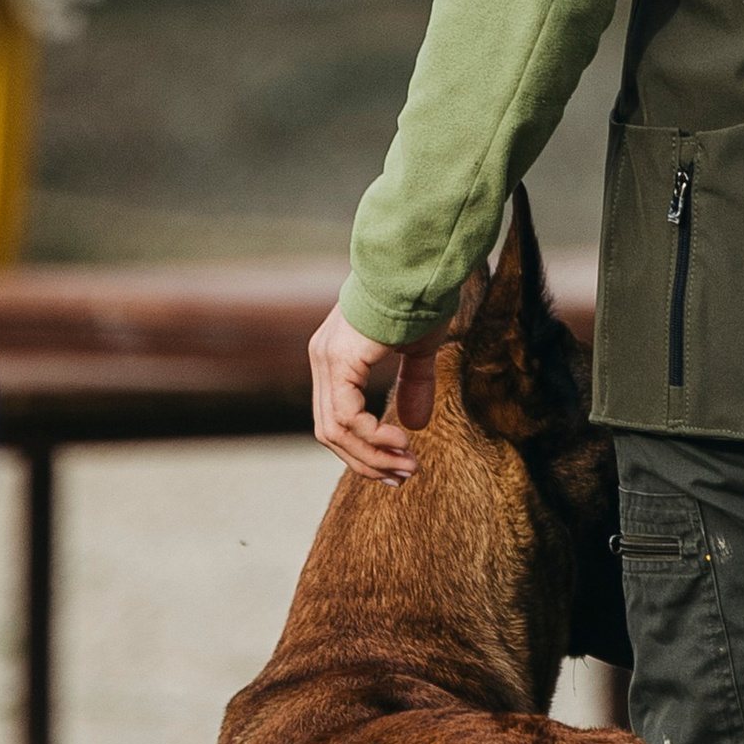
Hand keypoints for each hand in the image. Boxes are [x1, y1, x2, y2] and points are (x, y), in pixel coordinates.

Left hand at [309, 308, 440, 481]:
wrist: (419, 264)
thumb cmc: (421, 296)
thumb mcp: (418, 350)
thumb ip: (414, 385)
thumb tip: (414, 426)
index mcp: (335, 356)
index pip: (337, 419)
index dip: (364, 450)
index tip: (400, 467)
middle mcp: (323, 359)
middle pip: (330, 432)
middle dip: (368, 462)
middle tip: (403, 479)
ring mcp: (326, 360)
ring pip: (335, 431)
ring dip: (372, 457)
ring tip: (408, 467)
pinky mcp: (338, 361)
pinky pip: (345, 417)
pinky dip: (372, 437)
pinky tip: (401, 444)